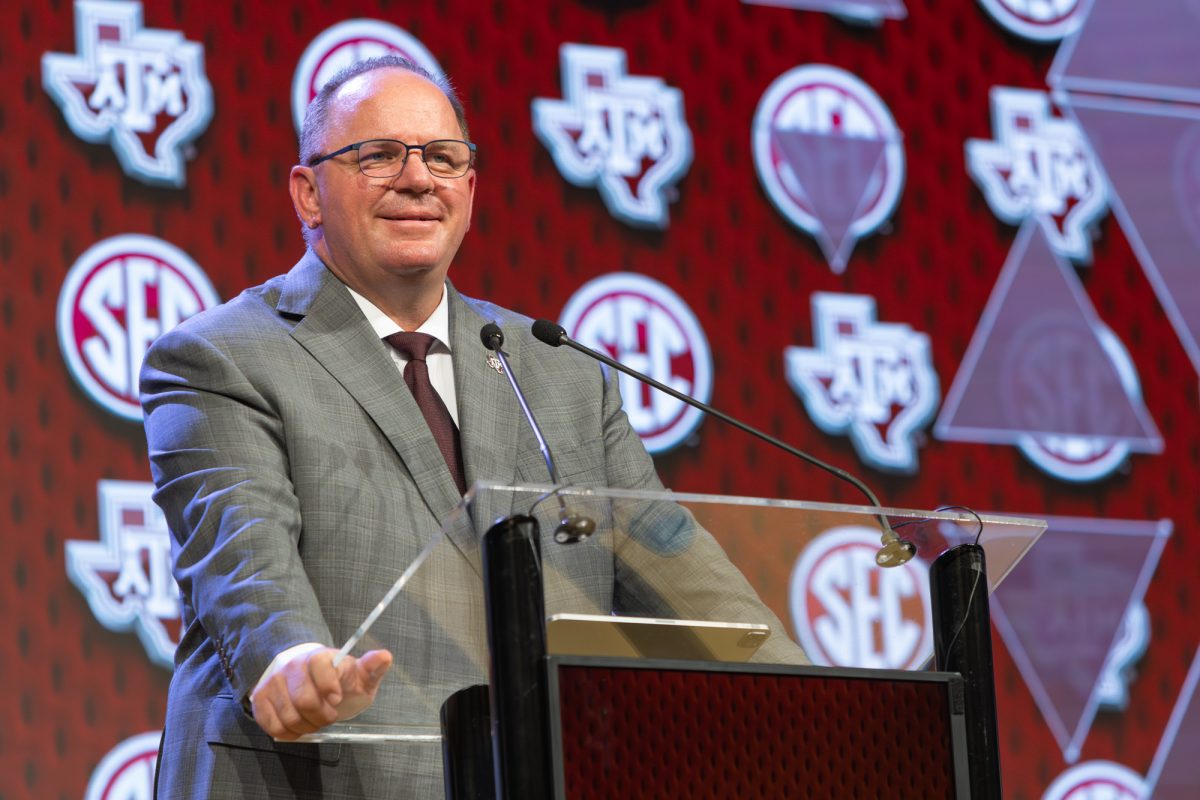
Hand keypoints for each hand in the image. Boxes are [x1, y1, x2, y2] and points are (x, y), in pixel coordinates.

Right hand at [250, 647, 392, 739]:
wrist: (306, 677)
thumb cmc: (337, 680)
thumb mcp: (358, 676)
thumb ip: (371, 668)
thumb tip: (385, 656)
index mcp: (318, 657)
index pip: (319, 665)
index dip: (329, 686)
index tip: (337, 699)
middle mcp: (292, 665)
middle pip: (304, 700)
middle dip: (322, 716)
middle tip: (329, 716)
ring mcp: (273, 682)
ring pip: (289, 715)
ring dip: (306, 726)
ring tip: (315, 720)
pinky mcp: (260, 699)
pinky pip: (272, 725)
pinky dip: (288, 732)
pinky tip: (298, 726)